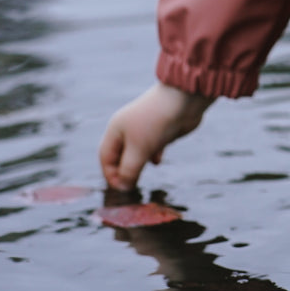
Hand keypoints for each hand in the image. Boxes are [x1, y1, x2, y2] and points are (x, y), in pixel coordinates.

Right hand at [99, 82, 213, 190]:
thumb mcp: (139, 150)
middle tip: (132, 188)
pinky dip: (153, 156)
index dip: (110, 175)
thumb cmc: (156, 123)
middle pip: (120, 156)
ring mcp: (145, 129)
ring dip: (139, 165)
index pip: (105, 157)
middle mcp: (128, 129)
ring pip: (137, 153)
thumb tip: (123, 188)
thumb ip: (129, 171)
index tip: (121, 190)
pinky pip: (152, 148)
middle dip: (125, 172)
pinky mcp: (161, 131)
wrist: (184, 100)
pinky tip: (158, 160)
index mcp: (116, 130)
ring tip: (143, 176)